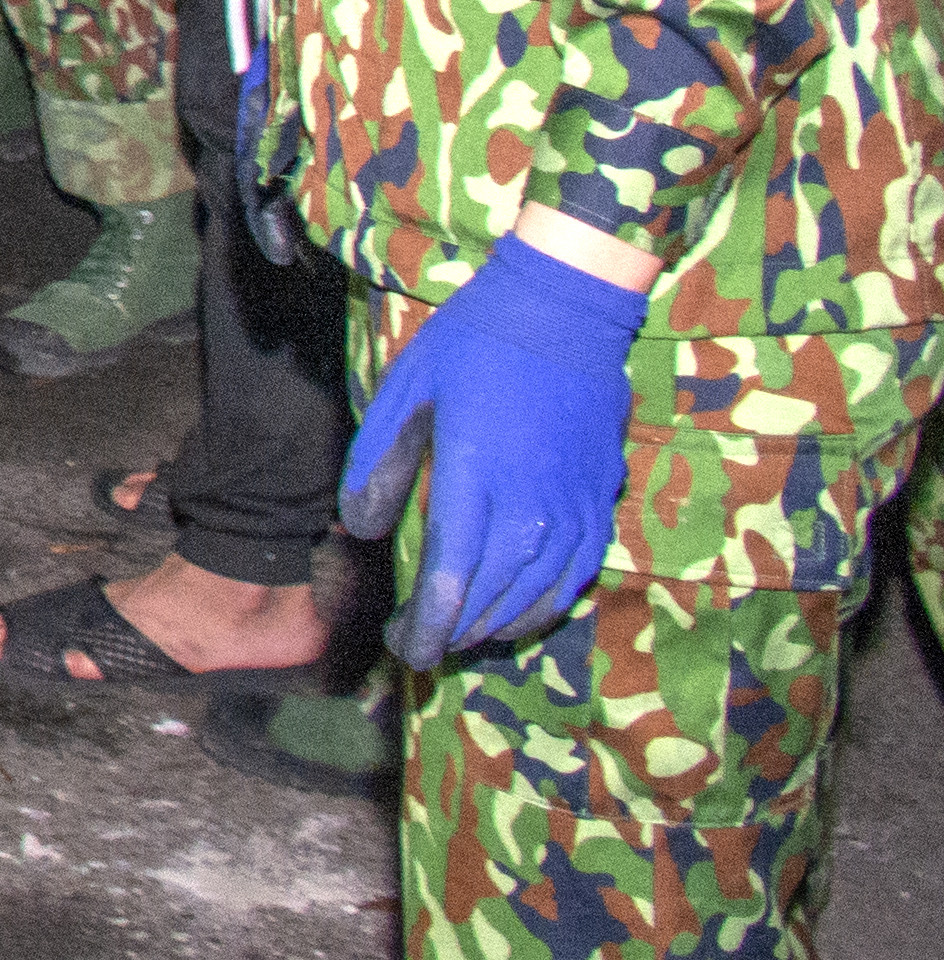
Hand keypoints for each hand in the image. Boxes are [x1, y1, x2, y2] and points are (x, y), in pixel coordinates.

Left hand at [338, 235, 652, 668]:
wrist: (564, 310)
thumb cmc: (475, 343)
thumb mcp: (406, 390)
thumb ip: (379, 461)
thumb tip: (360, 527)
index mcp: (476, 475)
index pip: (453, 576)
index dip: (429, 624)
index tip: (404, 649)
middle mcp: (531, 503)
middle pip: (494, 595)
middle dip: (456, 633)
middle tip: (420, 648)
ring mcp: (573, 504)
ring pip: (538, 592)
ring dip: (499, 625)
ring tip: (462, 637)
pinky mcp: (599, 498)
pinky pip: (579, 571)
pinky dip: (548, 603)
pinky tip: (523, 614)